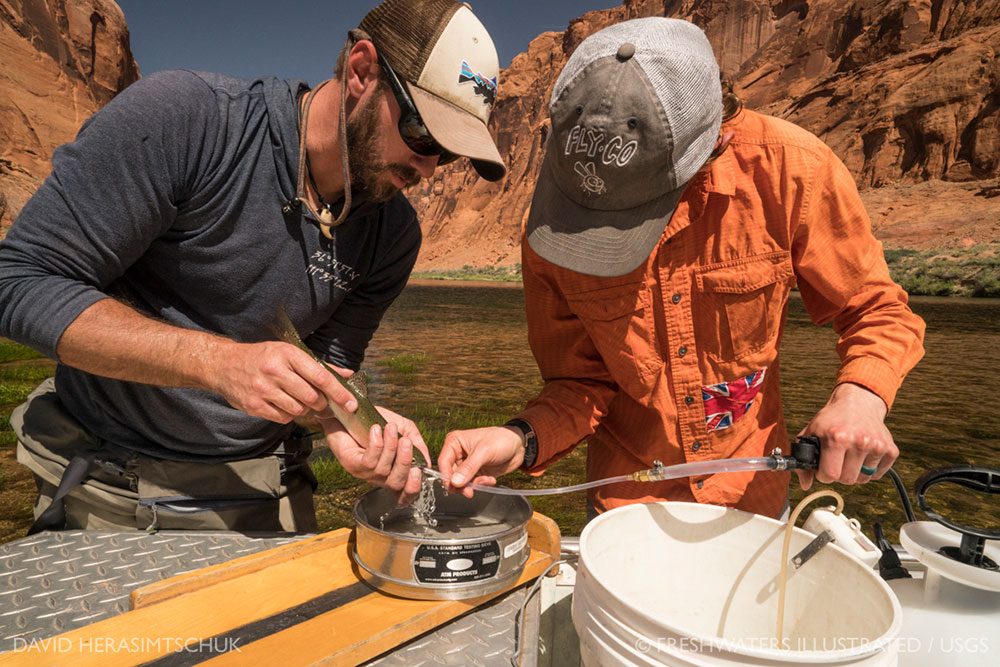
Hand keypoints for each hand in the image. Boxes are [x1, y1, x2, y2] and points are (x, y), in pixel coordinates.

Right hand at [211, 341, 356, 422]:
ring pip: (298, 409)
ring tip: (297, 399)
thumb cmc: (263, 357)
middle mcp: (275, 371)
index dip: (339, 392)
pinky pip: (284, 418)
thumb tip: (348, 375)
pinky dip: (289, 414)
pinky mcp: (254, 406)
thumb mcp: (289, 352)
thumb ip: (319, 366)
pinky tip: (284, 404)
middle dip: (321, 402)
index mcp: (287, 354)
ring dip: (304, 408)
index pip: (320, 376)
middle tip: (320, 400)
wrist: (224, 365)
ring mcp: (263, 389)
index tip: (351, 403)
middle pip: (311, 397)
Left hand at [319, 405, 429, 505]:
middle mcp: (379, 476)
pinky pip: (368, 461)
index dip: (413, 488)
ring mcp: (365, 473)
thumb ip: (418, 445)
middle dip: (404, 462)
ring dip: (390, 446)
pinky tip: (376, 430)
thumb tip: (427, 462)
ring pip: (383, 470)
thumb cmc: (374, 422)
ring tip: (390, 427)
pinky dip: (376, 445)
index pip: (404, 492)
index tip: (418, 472)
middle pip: (396, 483)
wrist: (349, 413)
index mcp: (393, 471)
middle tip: (406, 442)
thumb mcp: (404, 429)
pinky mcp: (352, 465)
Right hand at [438, 426, 525, 497]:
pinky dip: (480, 485)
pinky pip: (472, 484)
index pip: (443, 463)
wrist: (518, 445)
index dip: (447, 477)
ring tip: (486, 481)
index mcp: (454, 443)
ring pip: (461, 483)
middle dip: (462, 485)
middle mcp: (458, 454)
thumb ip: (469, 468)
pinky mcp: (475, 472)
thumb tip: (455, 482)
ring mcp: (466, 464)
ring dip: (473, 485)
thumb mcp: (484, 452)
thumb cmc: (501, 439)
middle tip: (470, 491)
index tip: (456, 486)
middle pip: (450, 476)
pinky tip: (490, 479)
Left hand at [797, 383, 897, 489]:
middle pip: (847, 480)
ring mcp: (877, 446)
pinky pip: (877, 475)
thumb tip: (805, 484)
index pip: (830, 475)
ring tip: (850, 456)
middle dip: (838, 474)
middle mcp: (859, 441)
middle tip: (836, 460)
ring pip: (862, 479)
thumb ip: (803, 458)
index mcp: (837, 437)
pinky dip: (869, 470)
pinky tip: (863, 455)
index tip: (823, 467)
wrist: (858, 402)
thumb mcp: (812, 432)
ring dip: (854, 472)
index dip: (823, 475)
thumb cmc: (833, 419)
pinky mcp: (890, 450)